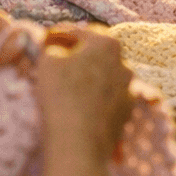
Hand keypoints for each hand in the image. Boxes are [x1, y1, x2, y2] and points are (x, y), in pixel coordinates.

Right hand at [30, 26, 132, 165]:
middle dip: (77, 56)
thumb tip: (54, 46)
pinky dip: (96, 98)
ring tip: (68, 87)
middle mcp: (125, 63)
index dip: (58, 35)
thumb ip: (52, 46)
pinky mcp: (127, 111)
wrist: (79, 143)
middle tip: (56, 63)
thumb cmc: (61, 95)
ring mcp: (129, 89)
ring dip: (88, 77)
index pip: (78, 32)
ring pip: (104, 76)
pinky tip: (81, 106)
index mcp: (108, 44)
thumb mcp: (48, 60)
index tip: (46, 41)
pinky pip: (108, 98)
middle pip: (96, 54)